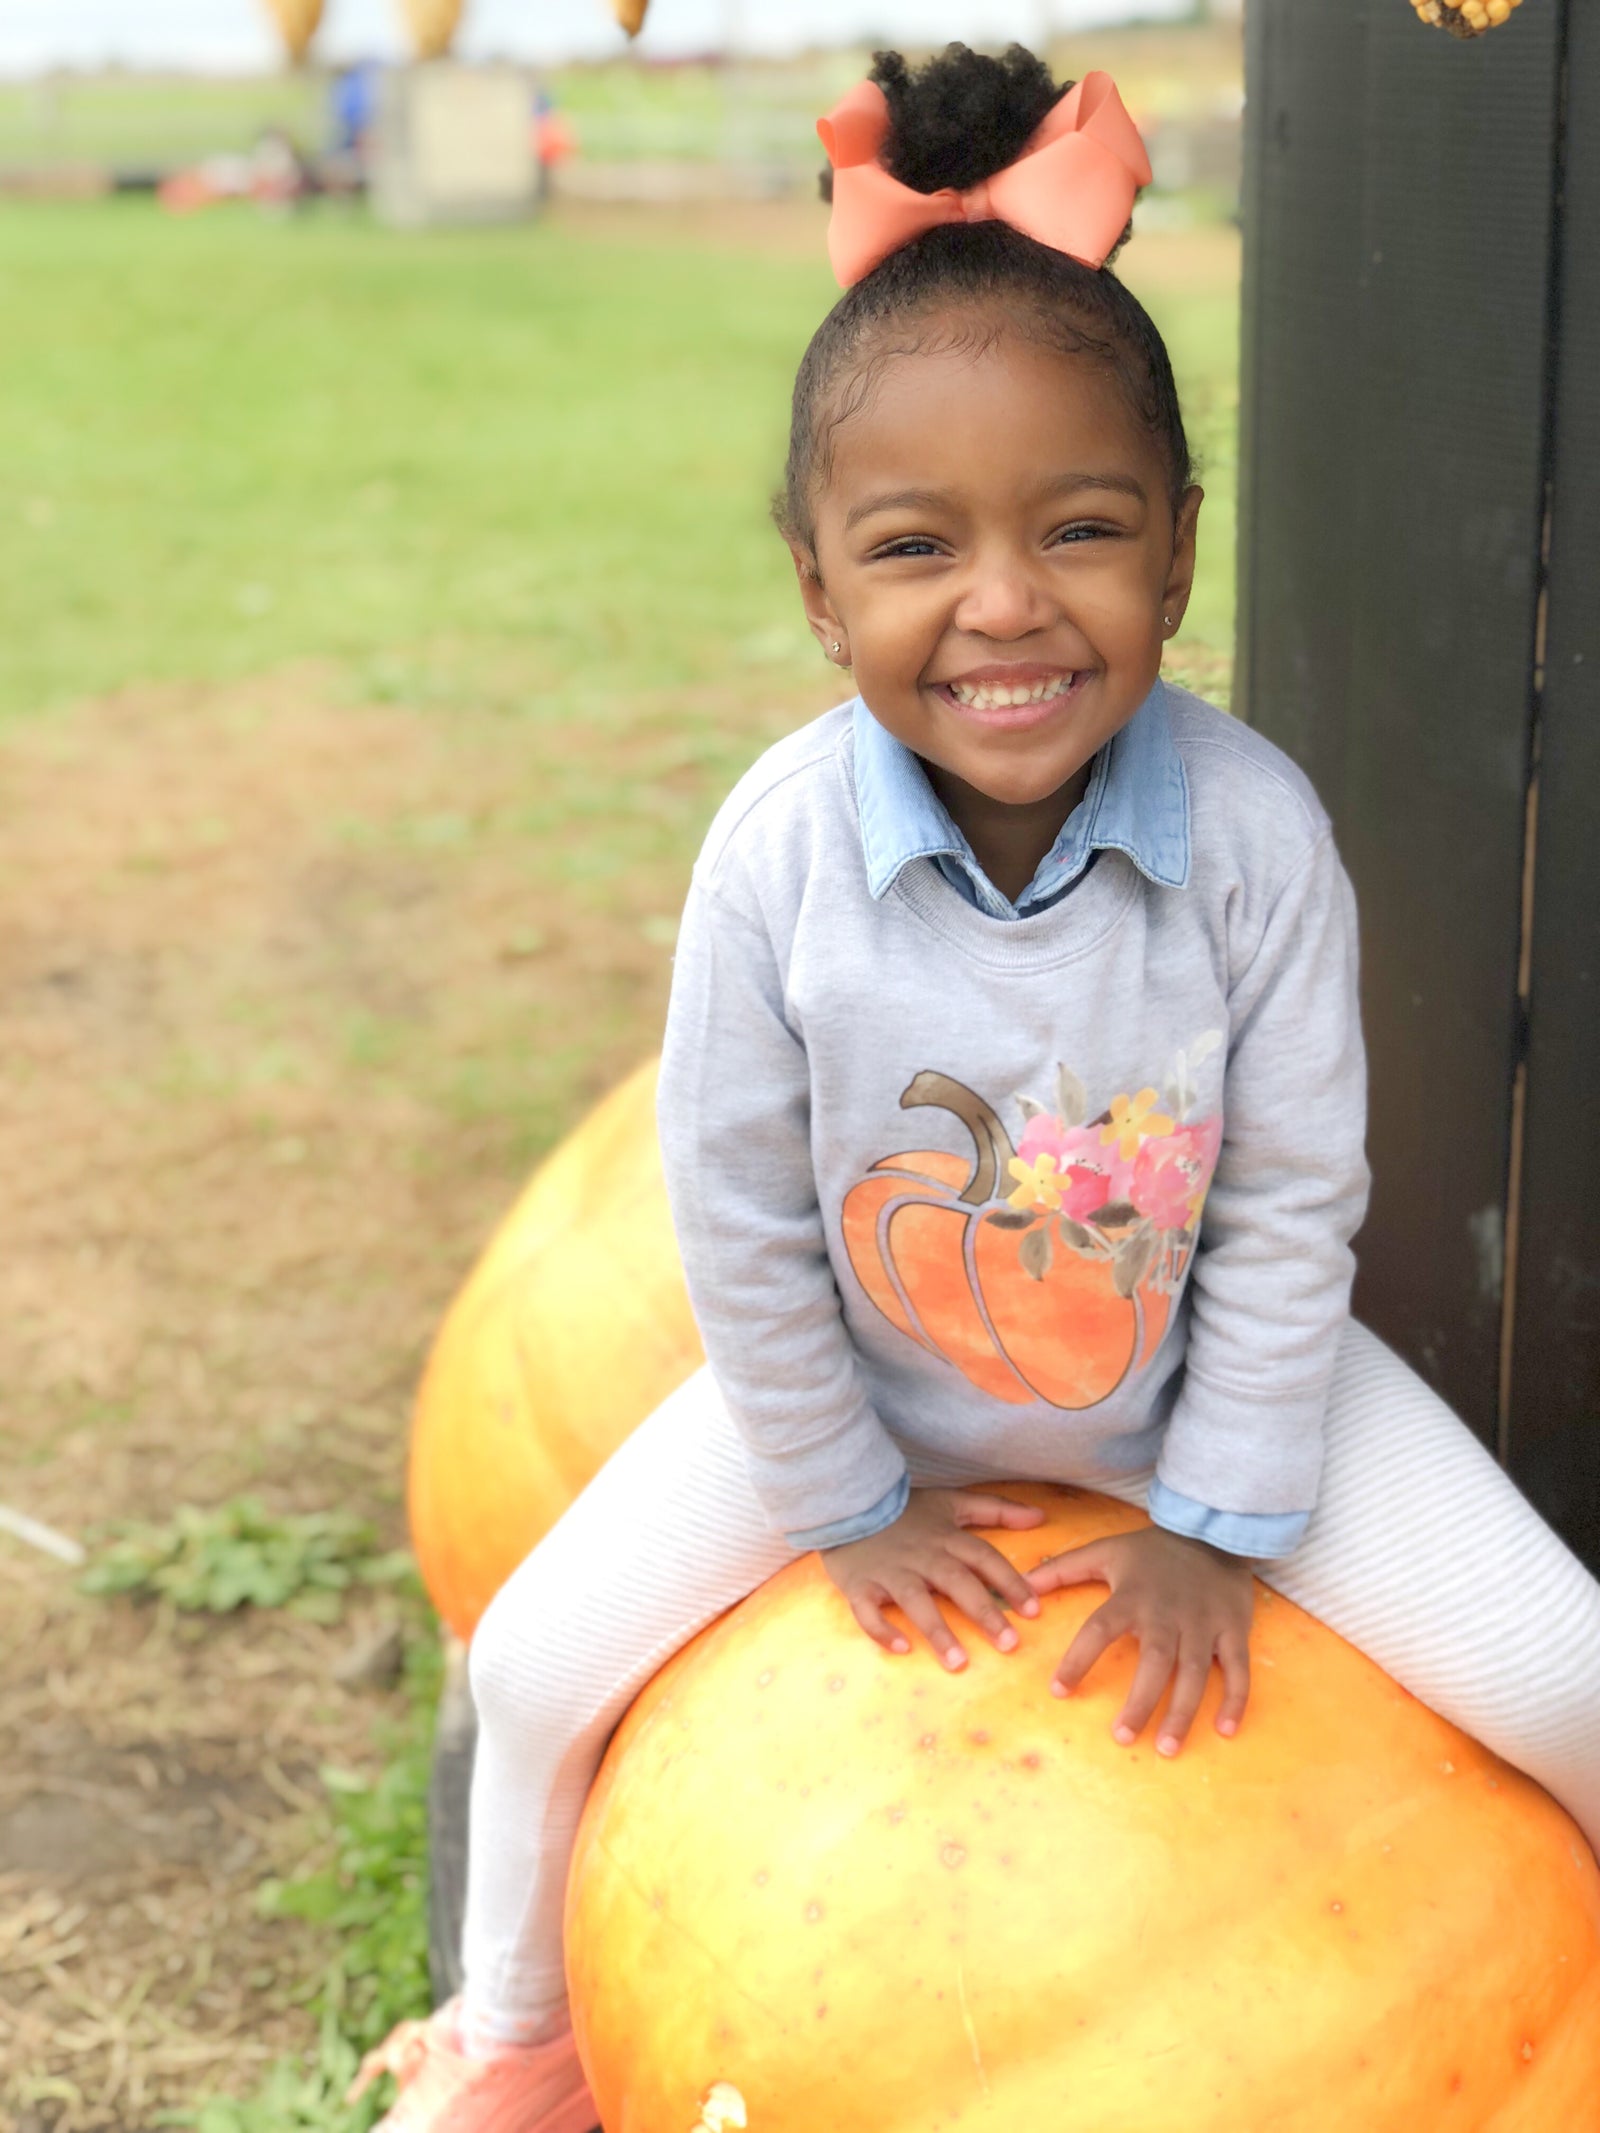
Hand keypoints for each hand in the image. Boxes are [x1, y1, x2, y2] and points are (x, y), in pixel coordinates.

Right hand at [821, 1487, 1046, 1670]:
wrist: (848, 1504)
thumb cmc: (906, 1510)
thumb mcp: (952, 1501)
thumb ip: (996, 1509)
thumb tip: (1040, 1517)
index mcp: (945, 1537)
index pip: (984, 1558)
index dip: (1009, 1582)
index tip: (1033, 1610)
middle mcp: (922, 1556)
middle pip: (956, 1582)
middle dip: (984, 1612)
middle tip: (1009, 1643)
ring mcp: (889, 1572)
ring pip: (915, 1601)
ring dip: (937, 1630)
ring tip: (959, 1662)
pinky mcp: (860, 1586)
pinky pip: (868, 1611)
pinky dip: (882, 1629)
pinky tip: (901, 1648)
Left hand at [1026, 1525, 1253, 1756]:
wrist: (1212, 1531)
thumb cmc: (1151, 1550)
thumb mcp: (1105, 1550)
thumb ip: (1063, 1568)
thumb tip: (1022, 1584)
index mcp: (1132, 1596)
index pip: (1099, 1629)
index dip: (1078, 1659)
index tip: (1058, 1690)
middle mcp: (1168, 1613)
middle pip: (1155, 1660)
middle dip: (1140, 1701)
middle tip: (1122, 1736)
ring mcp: (1204, 1623)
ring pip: (1195, 1672)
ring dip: (1182, 1712)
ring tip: (1166, 1748)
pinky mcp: (1234, 1629)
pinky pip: (1238, 1669)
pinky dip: (1235, 1699)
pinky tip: (1225, 1729)